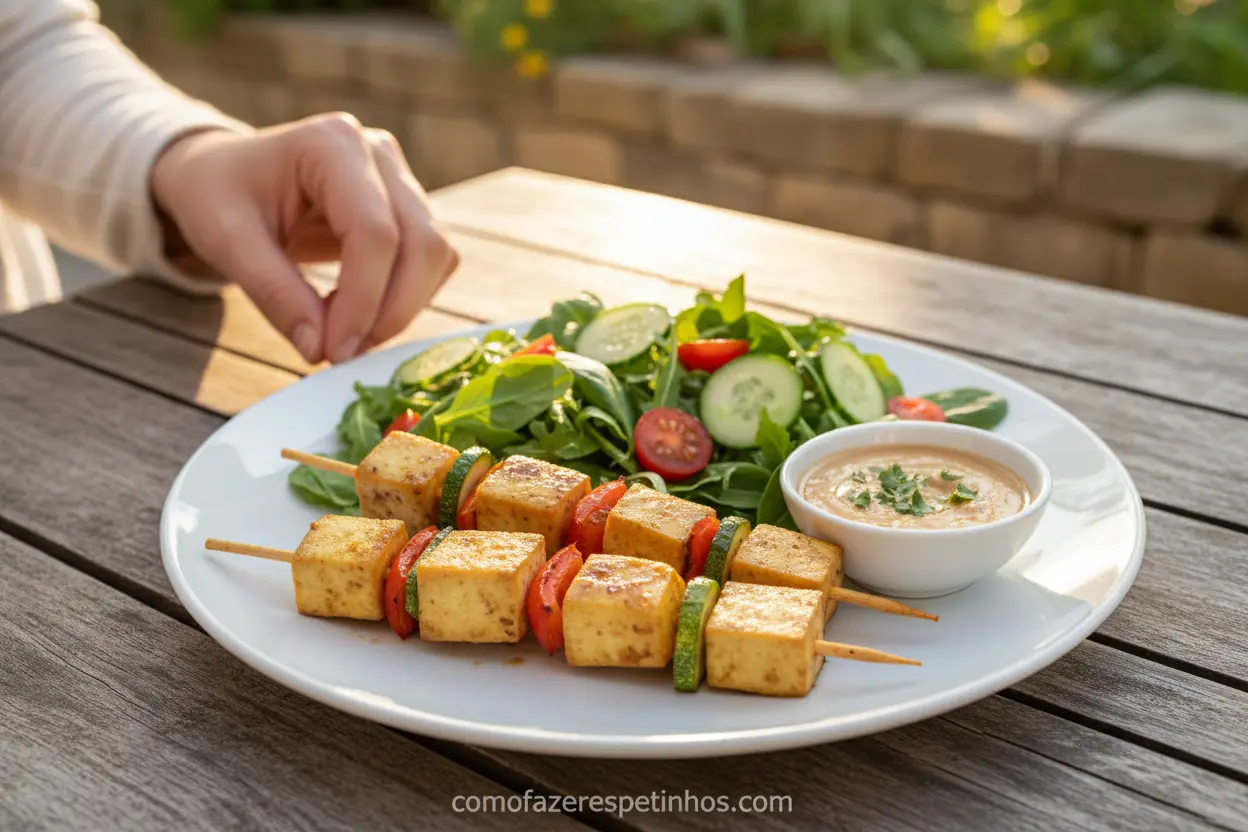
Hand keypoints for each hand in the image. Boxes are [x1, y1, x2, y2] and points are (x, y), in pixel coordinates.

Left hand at [151, 113, 459, 363]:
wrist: (220, 173)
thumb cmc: (217, 195)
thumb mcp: (227, 241)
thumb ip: (275, 294)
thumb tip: (320, 350)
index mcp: (332, 145)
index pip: (375, 231)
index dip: (364, 300)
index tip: (335, 351)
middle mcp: (378, 154)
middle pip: (422, 243)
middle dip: (392, 310)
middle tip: (347, 353)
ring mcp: (400, 177)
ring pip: (437, 254)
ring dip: (402, 307)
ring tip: (348, 334)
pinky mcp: (409, 206)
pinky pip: (432, 261)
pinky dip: (406, 298)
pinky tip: (360, 313)